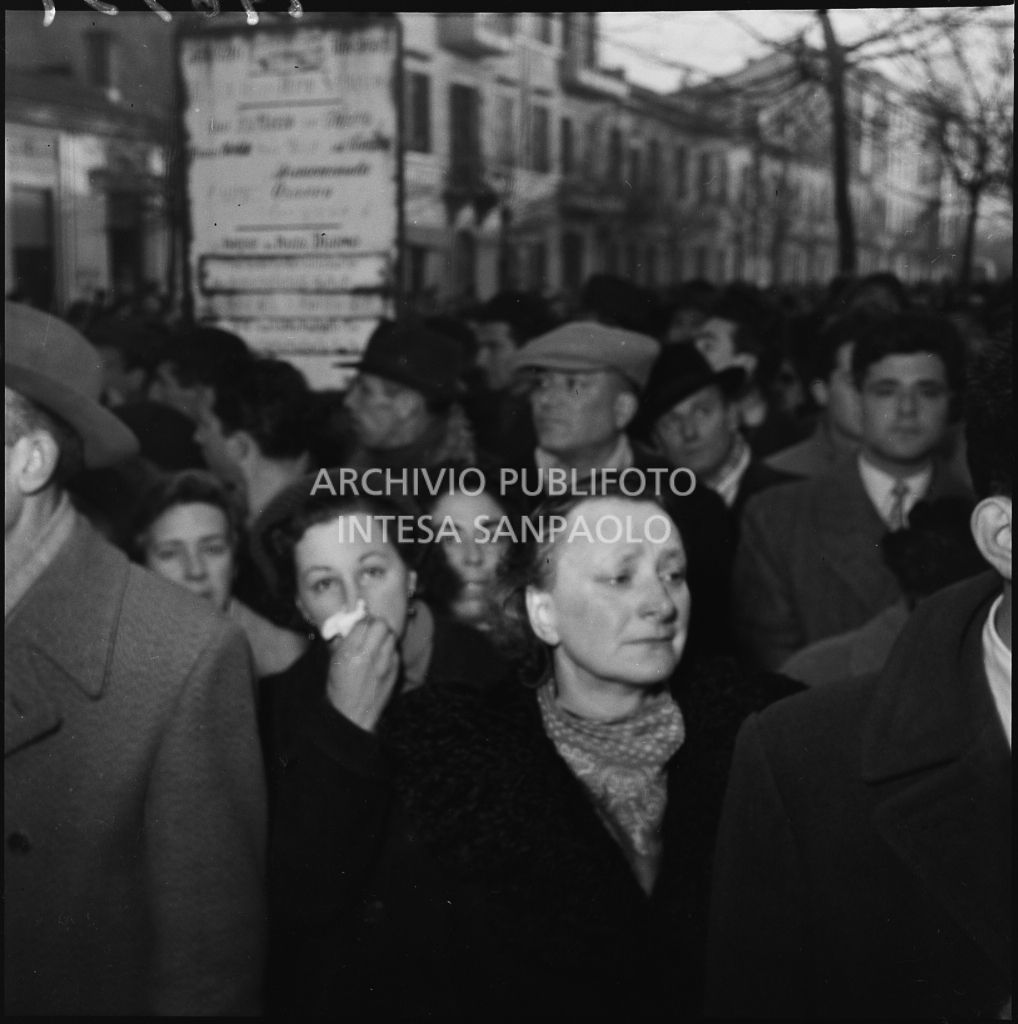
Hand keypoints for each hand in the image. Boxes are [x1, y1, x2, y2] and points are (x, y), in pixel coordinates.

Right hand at [324, 616, 399, 731]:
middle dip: (376, 625)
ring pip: (391, 635)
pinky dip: (389, 650)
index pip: (363, 623)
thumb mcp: (335, 662)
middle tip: (371, 630)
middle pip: (381, 625)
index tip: (360, 624)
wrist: (353, 714)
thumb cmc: (340, 689)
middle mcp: (369, 655)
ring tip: (377, 642)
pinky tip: (382, 656)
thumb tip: (352, 624)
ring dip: (384, 636)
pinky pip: (395, 651)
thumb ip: (344, 641)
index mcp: (350, 652)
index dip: (362, 621)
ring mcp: (384, 663)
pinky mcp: (394, 671)